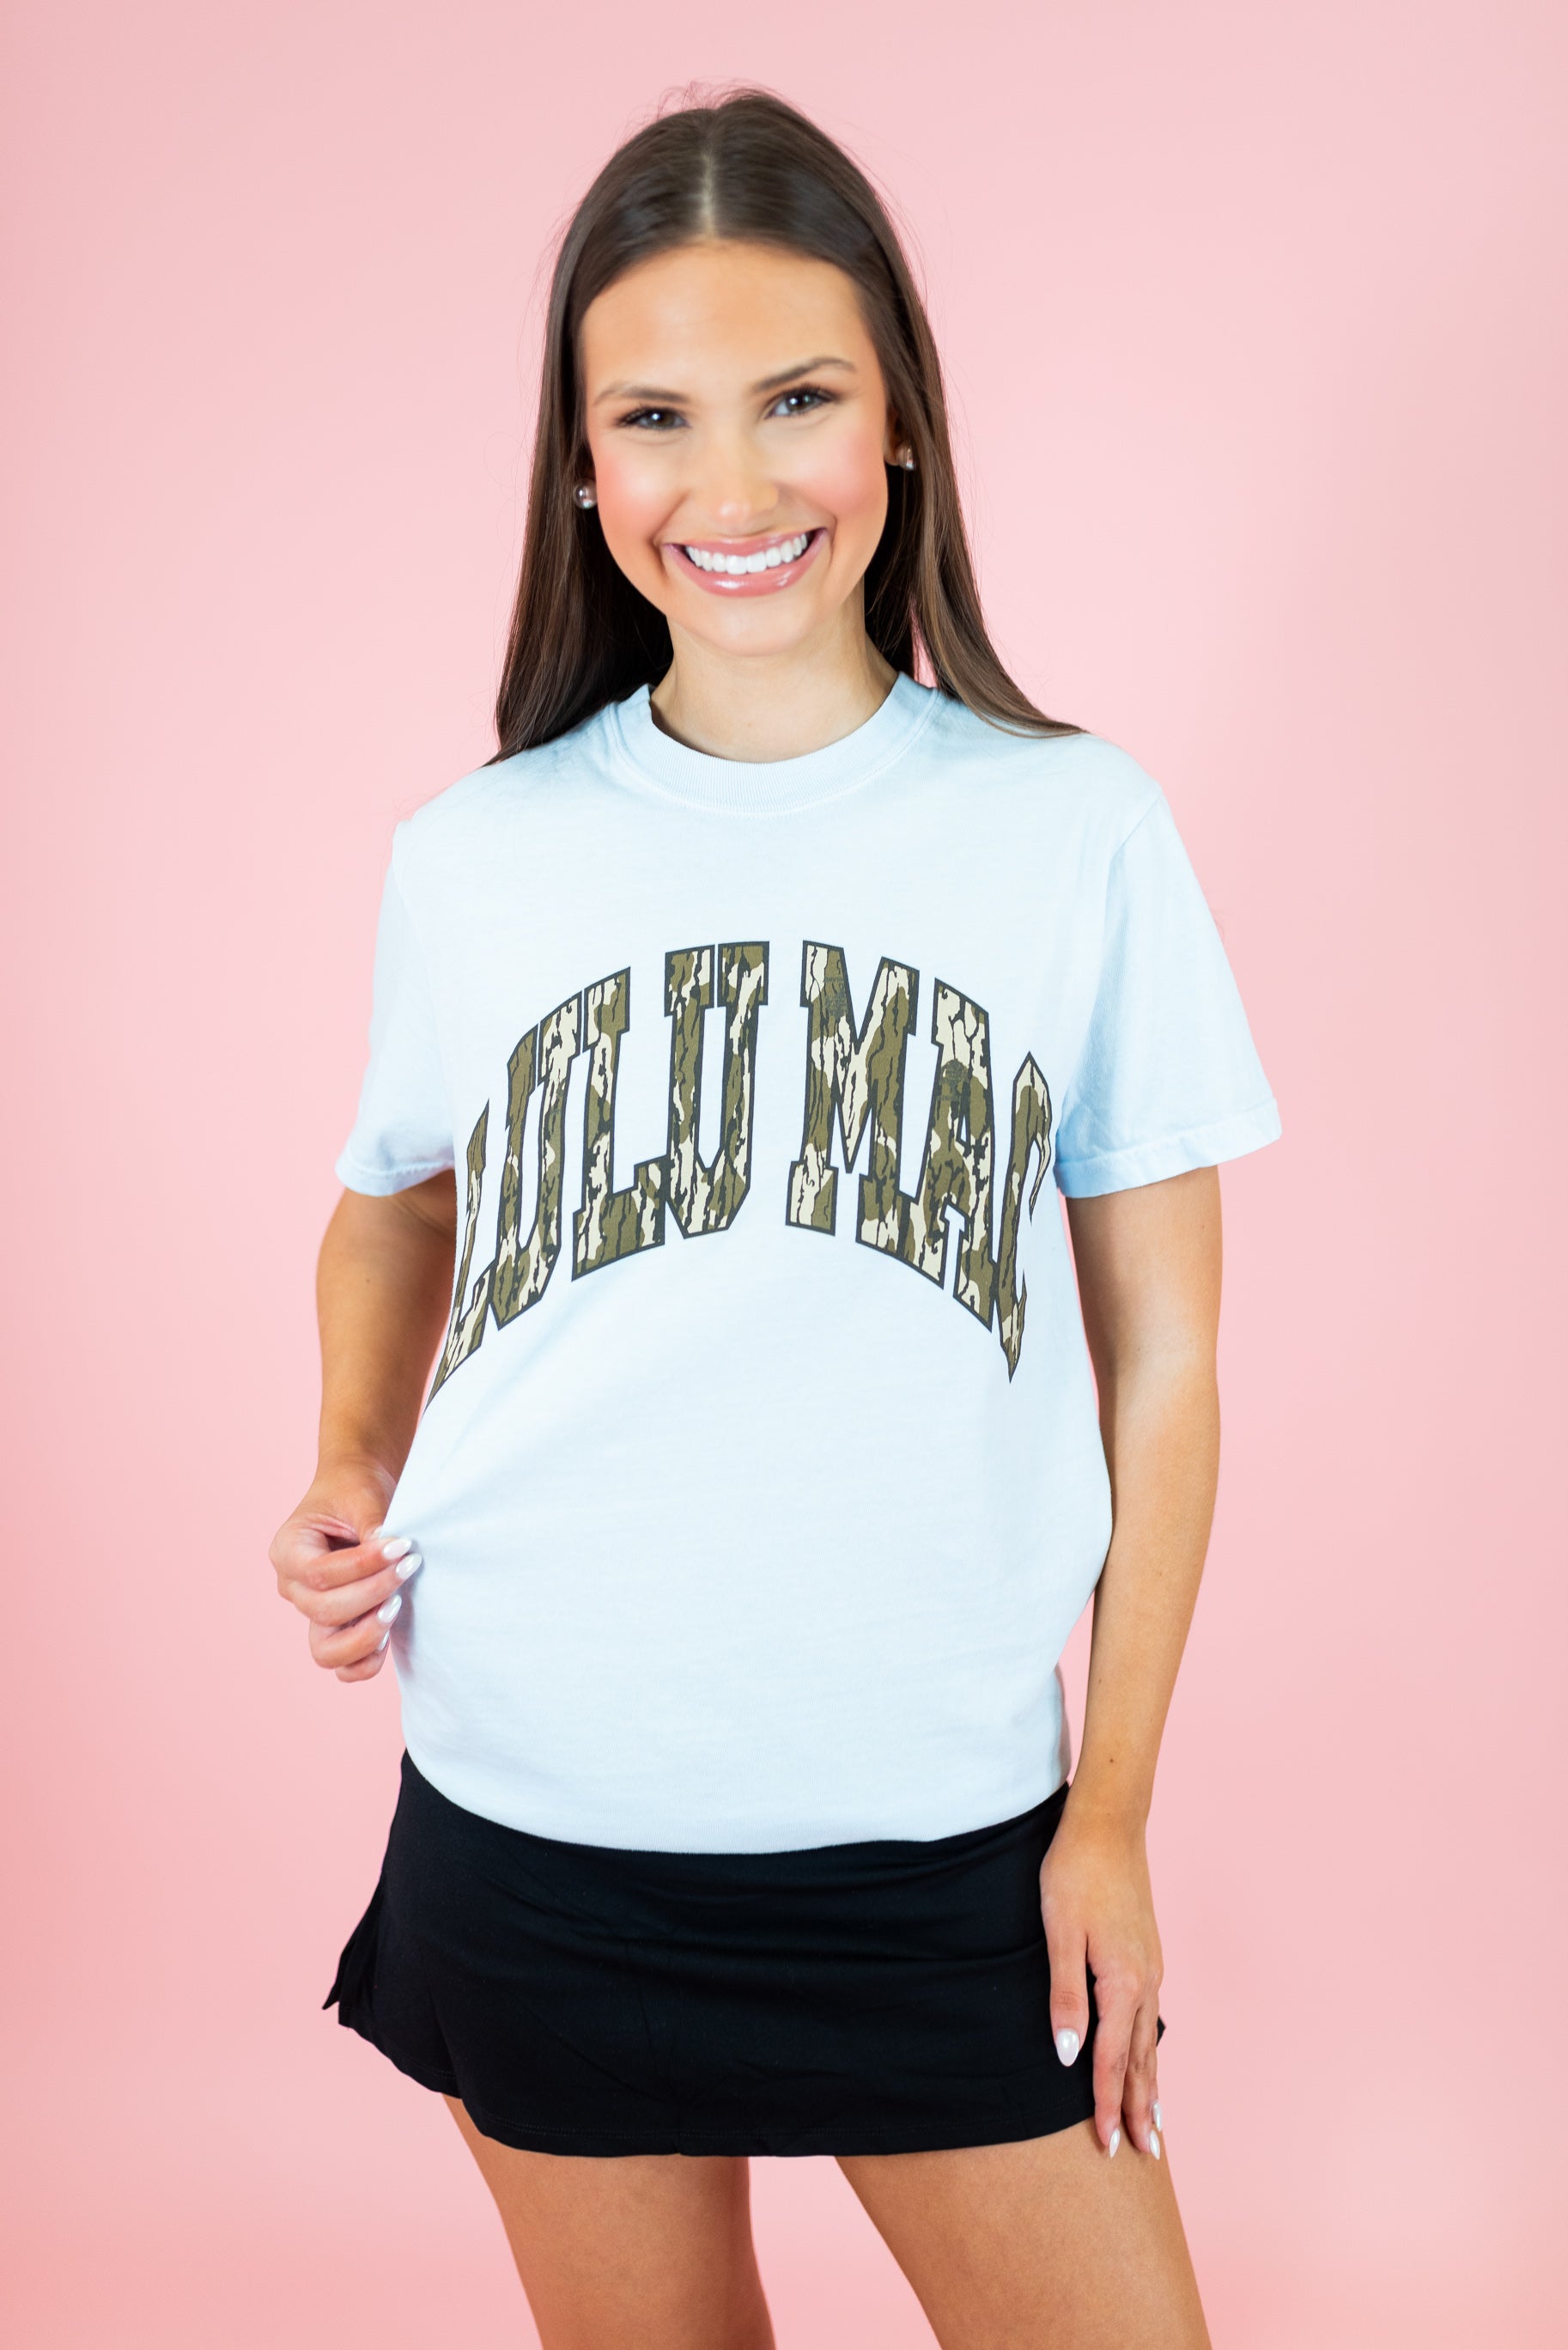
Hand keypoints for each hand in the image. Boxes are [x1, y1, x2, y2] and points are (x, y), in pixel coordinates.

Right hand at [270, 1457, 420, 1682]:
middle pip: (325, 1610)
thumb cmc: (354, 1491)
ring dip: (366, 1634)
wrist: (359, 1496)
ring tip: (397, 1605)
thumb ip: (372, 1522)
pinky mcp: (337, 1630)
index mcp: (288, 1551)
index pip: (319, 1573)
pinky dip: (366, 1661)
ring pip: (326, 1650)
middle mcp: (293, 1588)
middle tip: (410, 1566)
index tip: (402, 1546)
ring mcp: (312, 1614)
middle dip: (373, 1593)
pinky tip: (391, 1633)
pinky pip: (343, 1667)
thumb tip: (391, 1548)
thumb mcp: (361, 1494)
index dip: (363, 1565)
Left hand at [1039, 1800, 1163, 2161]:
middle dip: (1139, 2109)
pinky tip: (1146, 2057)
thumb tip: (1068, 2057)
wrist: (1108, 1824)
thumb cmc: (1074, 1873)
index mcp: (1121, 1982)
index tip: (1107, 2146)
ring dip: (1150, 2085)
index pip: (1110, 2060)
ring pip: (1150, 2041)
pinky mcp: (1147, 1954)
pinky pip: (1151, 2017)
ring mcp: (1150, 1967)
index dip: (1105, 2104)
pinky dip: (1150, 2050)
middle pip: (1141, 2060)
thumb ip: (1064, 1996)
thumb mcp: (1058, 1933)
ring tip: (1154, 2124)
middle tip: (1145, 2156)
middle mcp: (1145, 1981)